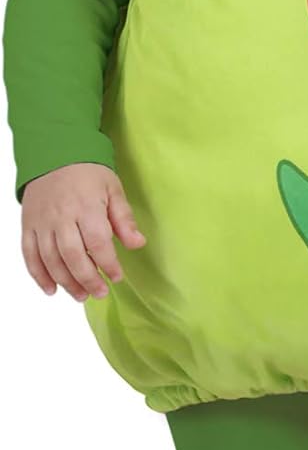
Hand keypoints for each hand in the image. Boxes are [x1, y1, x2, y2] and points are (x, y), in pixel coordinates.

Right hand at [20, 163, 145, 302]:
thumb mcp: (113, 189)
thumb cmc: (87, 172)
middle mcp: (61, 217)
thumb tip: (137, 244)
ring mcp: (42, 222)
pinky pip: (29, 254)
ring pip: (50, 259)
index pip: (98, 242)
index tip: (117, 276)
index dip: (108, 264)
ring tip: (80, 296)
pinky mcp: (28, 225)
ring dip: (65, 282)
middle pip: (72, 256)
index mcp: (86, 206)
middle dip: (87, 279)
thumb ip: (124, 218)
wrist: (54, 153)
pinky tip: (51, 289)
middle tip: (100, 293)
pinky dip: (38, 275)